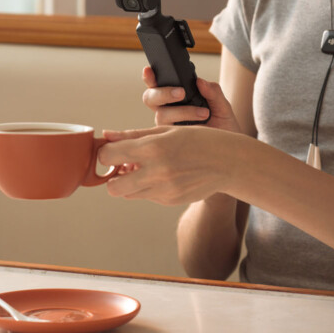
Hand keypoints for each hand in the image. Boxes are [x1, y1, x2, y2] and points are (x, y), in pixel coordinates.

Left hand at [99, 125, 239, 205]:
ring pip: (128, 194)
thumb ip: (133, 135)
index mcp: (153, 148)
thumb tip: (106, 135)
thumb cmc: (198, 139)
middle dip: (112, 177)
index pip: (109, 156)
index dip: (105, 153)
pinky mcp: (170, 201)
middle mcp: (156, 172)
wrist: (228, 162)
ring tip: (145, 168)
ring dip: (131, 182)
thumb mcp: (166, 131)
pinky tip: (166, 174)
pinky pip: (148, 196)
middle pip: (113, 187)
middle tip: (123, 166)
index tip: (111, 150)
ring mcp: (163, 190)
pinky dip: (149, 186)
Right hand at [142, 67, 242, 132]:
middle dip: (163, 93)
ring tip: (204, 113)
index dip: (149, 78)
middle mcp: (168, 110)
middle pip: (150, 98)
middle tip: (181, 93)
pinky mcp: (171, 142)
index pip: (157, 85)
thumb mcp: (222, 105)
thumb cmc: (223, 125)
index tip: (148, 70)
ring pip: (161, 115)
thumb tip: (200, 81)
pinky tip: (198, 128)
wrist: (229, 149)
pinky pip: (168, 134)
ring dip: (182, 111)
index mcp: (176, 97)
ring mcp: (167, 127)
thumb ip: (213, 92)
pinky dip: (184, 127)